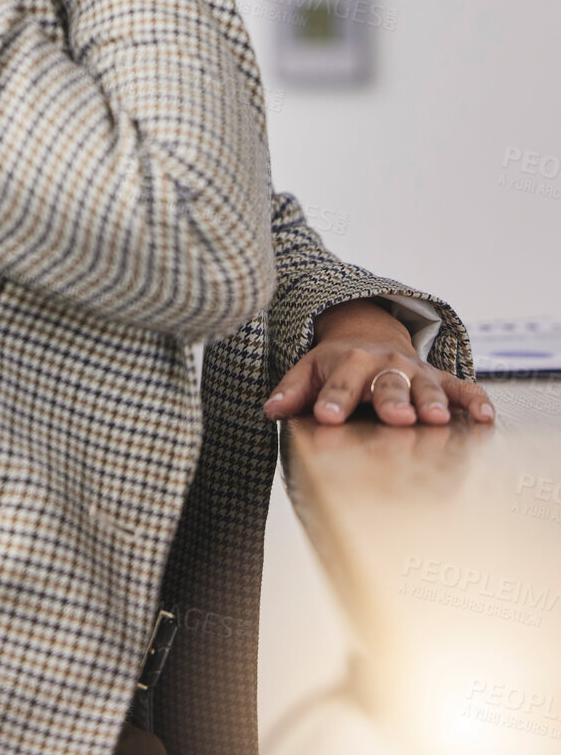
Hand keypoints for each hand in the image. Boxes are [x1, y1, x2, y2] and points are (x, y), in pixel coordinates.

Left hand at [262, 299, 495, 426]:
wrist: (370, 335)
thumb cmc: (337, 363)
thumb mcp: (309, 370)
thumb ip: (292, 391)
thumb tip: (270, 410)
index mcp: (349, 363)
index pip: (338, 386)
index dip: (332, 401)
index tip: (326, 417)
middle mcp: (384, 366)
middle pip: (387, 386)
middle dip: (391, 401)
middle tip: (396, 417)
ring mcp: (414, 372)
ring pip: (425, 388)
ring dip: (432, 402)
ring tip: (438, 419)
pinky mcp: (439, 379)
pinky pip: (461, 388)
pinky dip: (474, 401)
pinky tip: (485, 417)